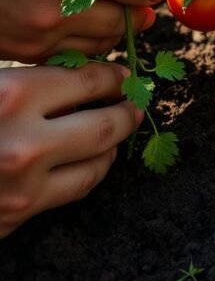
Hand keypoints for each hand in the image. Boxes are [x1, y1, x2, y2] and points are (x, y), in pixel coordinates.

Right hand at [0, 62, 141, 237]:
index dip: (112, 75)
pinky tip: (95, 157)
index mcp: (14, 94)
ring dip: (115, 142)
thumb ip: (27, 76)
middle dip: (126, 110)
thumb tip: (79, 67)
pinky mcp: (23, 212)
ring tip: (120, 126)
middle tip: (134, 100)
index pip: (89, 80)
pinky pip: (77, 188)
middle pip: (103, 122)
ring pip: (98, 160)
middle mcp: (26, 139)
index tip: (120, 72)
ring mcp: (26, 183)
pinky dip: (94, 169)